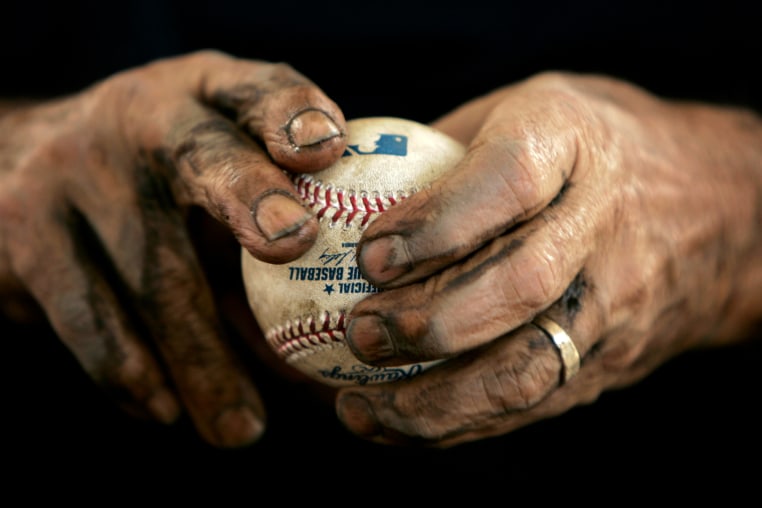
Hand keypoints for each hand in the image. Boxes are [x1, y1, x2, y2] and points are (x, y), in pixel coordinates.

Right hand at [0, 50, 346, 447]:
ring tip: (243, 429)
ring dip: (199, 357)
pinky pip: (84, 318)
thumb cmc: (161, 183)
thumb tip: (358, 331)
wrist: (19, 165)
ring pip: (147, 272)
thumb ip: (279, 223)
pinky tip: (166, 411)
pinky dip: (130, 372)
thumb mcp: (216, 172)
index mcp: (205, 95)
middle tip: (293, 242)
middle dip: (248, 195)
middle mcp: (138, 120)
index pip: (255, 90)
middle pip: (201, 156)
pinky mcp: (24, 237)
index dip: (291, 112)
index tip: (325, 148)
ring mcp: (72, 175)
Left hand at [336, 72, 761, 445]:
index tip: (369, 255)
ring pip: (528, 366)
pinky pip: (534, 404)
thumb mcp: (523, 110)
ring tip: (359, 407)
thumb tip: (344, 193)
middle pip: (519, 284)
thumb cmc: (586, 147)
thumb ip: (445, 150)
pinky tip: (397, 425)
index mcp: (573, 140)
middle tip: (358, 333)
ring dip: (434, 400)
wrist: (708, 205)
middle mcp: (603, 221)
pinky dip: (457, 425)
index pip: (508, 181)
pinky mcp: (610, 357)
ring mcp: (613, 298)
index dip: (434, 223)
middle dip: (426, 322)